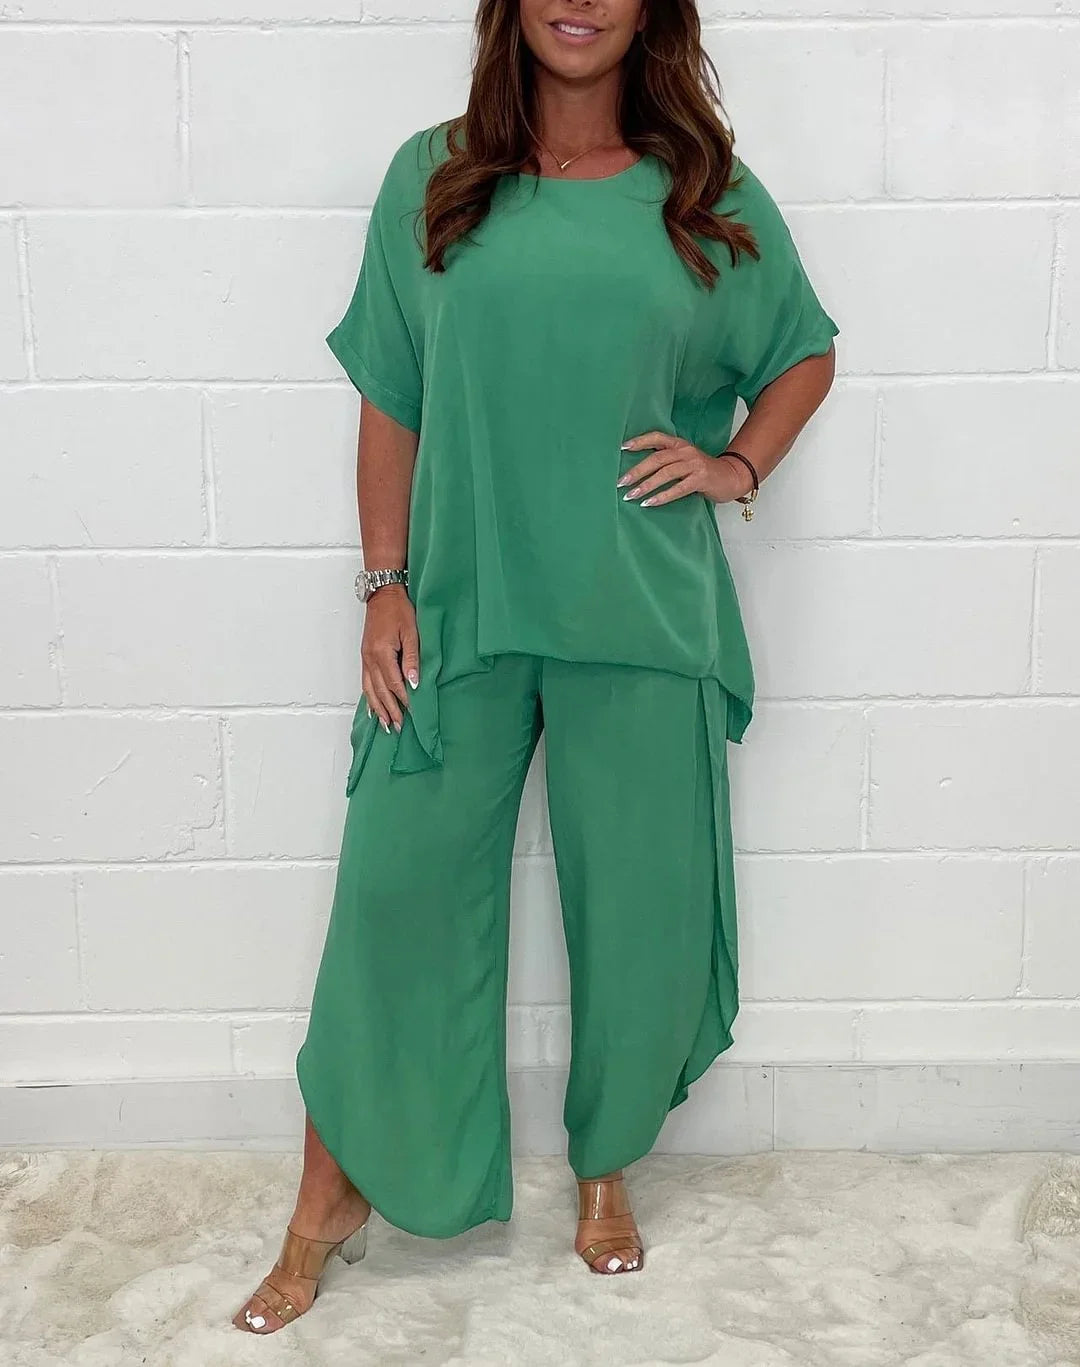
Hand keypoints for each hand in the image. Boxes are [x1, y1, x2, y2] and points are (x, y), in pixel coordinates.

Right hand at [361, 585, 418, 733]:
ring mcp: (365, 658)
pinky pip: (365, 682)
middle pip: (380, 691)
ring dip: (377, 708)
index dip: (403, 700)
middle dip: (389, 710)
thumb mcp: (411, 631)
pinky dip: (369, 697)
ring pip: (370, 690)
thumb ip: (412, 657)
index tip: (412, 713)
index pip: (394, 683)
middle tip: (397, 727)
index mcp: (382, 653)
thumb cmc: (398, 609)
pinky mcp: (365, 656)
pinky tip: (373, 707)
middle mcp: (370, 658)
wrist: (382, 594)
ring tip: (385, 724)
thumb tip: (414, 682)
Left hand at [617, 431, 754, 506]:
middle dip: (637, 470)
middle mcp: (686, 452)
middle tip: (621, 482)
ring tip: (631, 495)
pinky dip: (662, 496)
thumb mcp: (685, 461)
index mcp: (680, 444)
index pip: (657, 437)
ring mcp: (694, 465)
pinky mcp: (701, 480)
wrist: (731, 477)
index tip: (622, 448)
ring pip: (665, 473)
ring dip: (646, 485)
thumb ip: (667, 461)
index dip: (640, 441)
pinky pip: (678, 489)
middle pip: (657, 458)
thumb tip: (639, 471)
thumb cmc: (703, 472)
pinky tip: (650, 503)